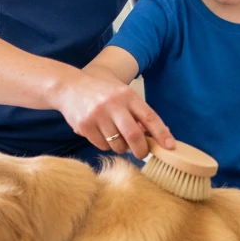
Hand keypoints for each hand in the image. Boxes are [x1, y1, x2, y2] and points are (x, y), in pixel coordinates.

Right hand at [56, 71, 174, 159]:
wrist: (69, 87)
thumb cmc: (101, 93)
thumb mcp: (122, 95)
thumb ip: (137, 113)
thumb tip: (156, 136)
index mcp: (127, 95)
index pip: (149, 117)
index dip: (162, 134)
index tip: (170, 146)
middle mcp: (113, 104)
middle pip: (134, 135)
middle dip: (142, 150)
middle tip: (142, 154)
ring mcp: (98, 115)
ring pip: (117, 144)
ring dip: (121, 147)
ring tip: (116, 137)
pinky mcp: (84, 126)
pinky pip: (102, 146)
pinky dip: (106, 145)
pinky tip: (101, 134)